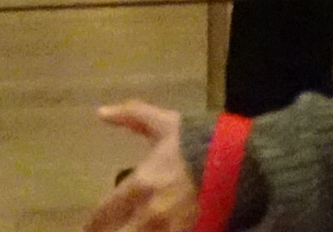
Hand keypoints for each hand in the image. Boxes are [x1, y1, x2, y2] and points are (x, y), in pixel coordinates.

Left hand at [84, 103, 195, 231]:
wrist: (243, 165)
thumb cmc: (200, 143)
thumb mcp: (165, 124)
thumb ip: (132, 116)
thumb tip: (101, 112)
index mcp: (138, 187)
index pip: (103, 216)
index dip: (92, 225)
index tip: (88, 227)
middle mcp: (148, 215)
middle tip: (107, 229)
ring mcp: (169, 231)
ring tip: (132, 228)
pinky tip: (155, 231)